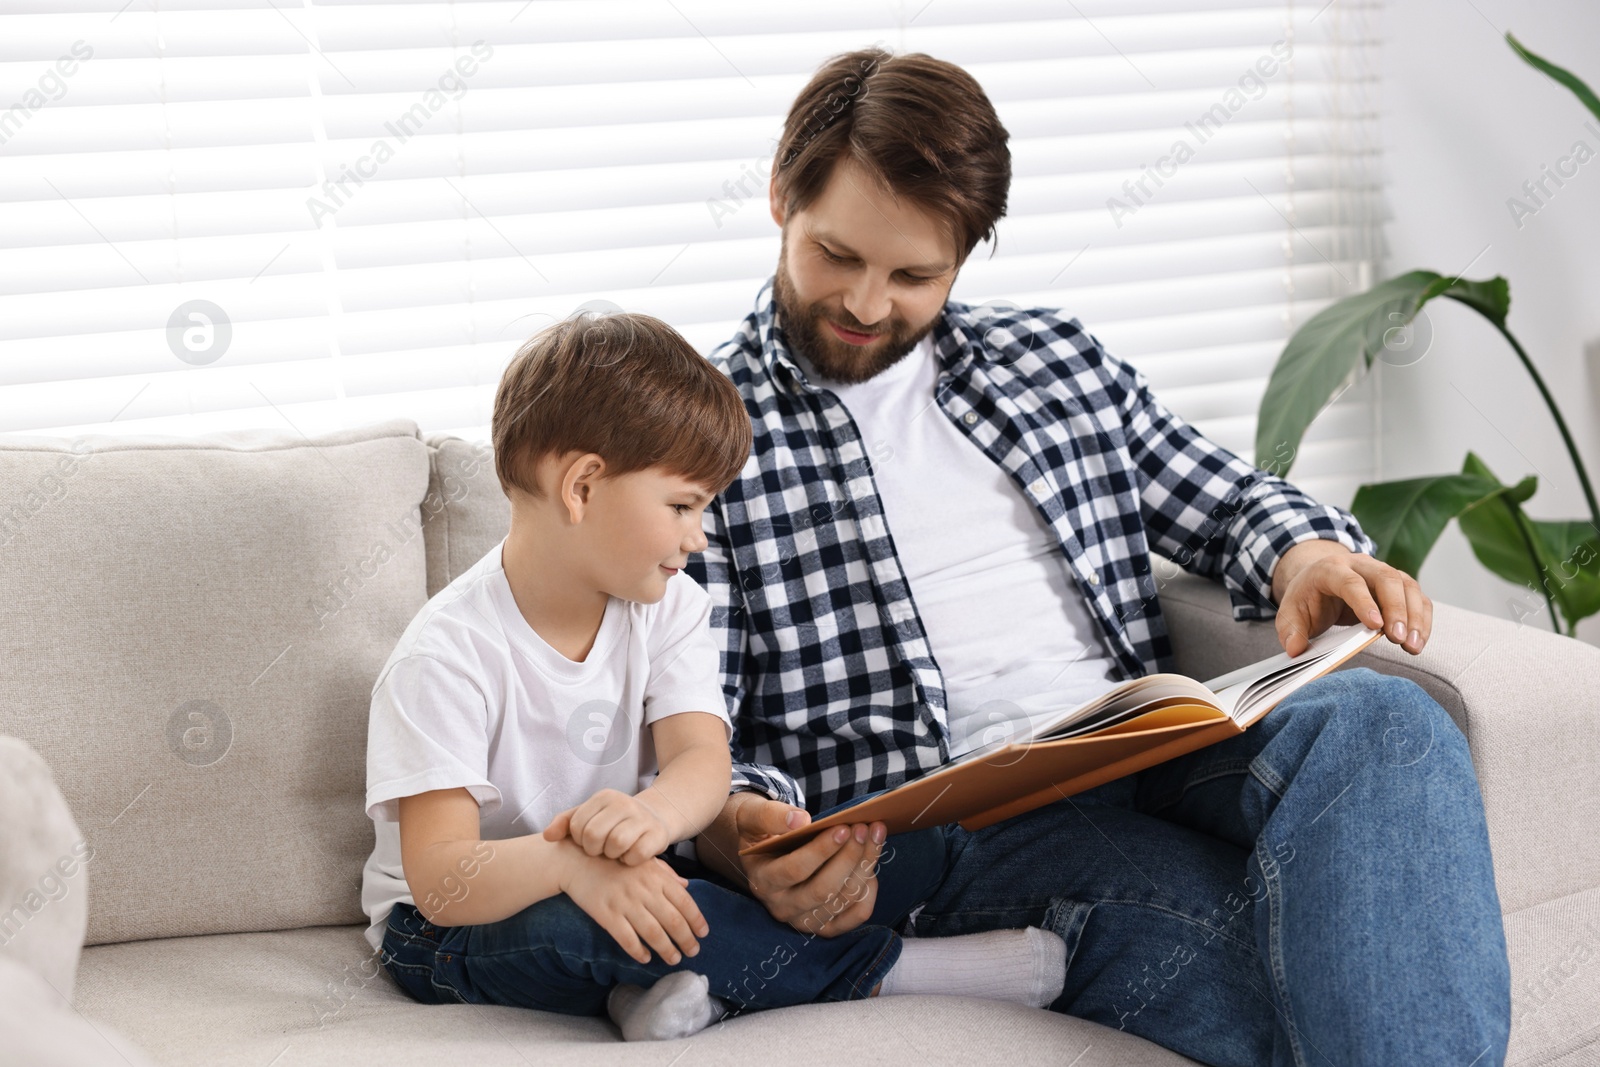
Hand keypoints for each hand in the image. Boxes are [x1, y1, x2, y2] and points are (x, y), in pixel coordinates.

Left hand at [543, 788, 671, 866]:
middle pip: (594, 834)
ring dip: (612, 855)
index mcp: (603, 797)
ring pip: (616, 843)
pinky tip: (630, 856)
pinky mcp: (657, 834)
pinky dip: (630, 861)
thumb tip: (547, 836)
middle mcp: (623, 803)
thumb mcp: (589, 816)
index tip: (588, 841)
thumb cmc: (614, 821)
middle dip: (594, 849)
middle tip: (601, 850)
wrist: (655, 817)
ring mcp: (642, 817)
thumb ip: (565, 824)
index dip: (578, 840)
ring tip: (615, 852)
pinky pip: (636, 854)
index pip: (577, 825)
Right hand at [559, 850, 708, 965]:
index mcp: (655, 875)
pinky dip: (638, 951)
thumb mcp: (643, 860)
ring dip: (666, 949)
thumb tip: (686, 887)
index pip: (684, 901)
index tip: (703, 934)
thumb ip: (666, 873)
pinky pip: (626, 938)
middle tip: (693, 952)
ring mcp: (624, 902)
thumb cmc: (613, 859)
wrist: (576, 859)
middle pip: (672, 920)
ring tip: (674, 959)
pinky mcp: (606, 914)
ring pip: (653, 932)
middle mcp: (643, 889)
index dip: (696, 920)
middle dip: (686, 939)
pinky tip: (645, 958)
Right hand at [719, 794, 885, 937]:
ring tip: (874, 836)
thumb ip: (771, 815)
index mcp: (762, 880)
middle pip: (822, 890)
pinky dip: (869, 892)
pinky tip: (870, 865)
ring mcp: (804, 920)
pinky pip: (854, 917)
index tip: (843, 828)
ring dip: (864, 868)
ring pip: (841, 901)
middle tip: (864, 828)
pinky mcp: (825, 926)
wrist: (763, 853)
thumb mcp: (754, 815)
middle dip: (849, 857)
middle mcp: (781, 906)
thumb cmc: (761, 831)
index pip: (794, 871)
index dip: (822, 850)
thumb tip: (801, 821)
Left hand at [1270, 540, 1431, 656]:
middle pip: (1386, 578)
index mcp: (1331, 569)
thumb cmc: (1307, 597)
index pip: (1350, 582)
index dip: (1363, 602)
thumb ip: (1290, 631)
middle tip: (1398, 639)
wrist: (1319, 578)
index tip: (1374, 625)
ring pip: (1407, 586)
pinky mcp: (1398, 584)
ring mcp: (1382, 572)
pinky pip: (1417, 597)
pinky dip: (1421, 618)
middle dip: (1396, 609)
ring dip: (1414, 616)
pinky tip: (1418, 640)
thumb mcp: (1290, 612)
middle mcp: (1361, 565)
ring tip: (1412, 646)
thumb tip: (1295, 650)